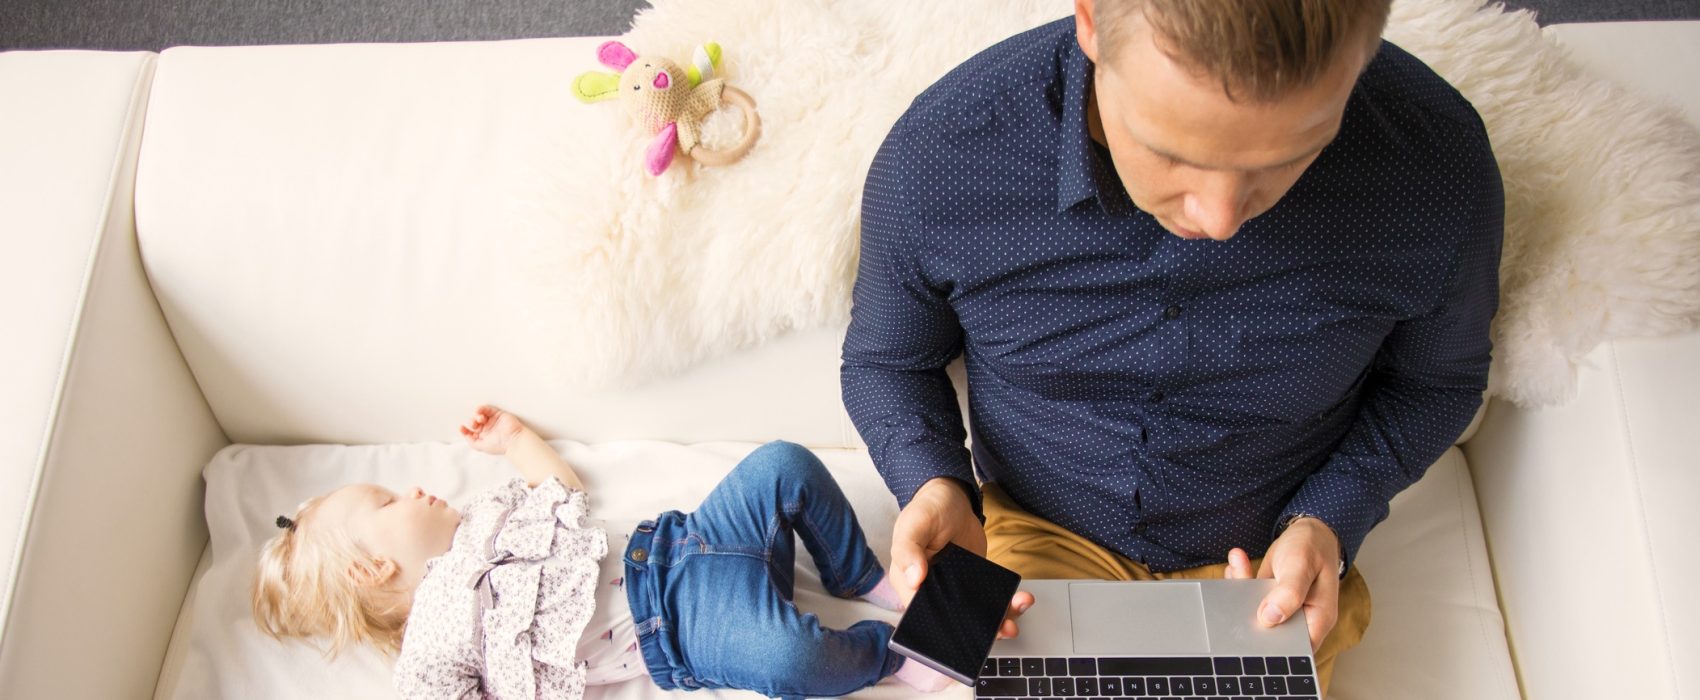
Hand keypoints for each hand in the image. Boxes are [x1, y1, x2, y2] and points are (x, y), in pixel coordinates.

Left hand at [458, 405, 525, 455]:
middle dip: (472, 422)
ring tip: (479, 419)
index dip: (465, 429)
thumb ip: (471, 442)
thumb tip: (465, 435)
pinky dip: (481, 409)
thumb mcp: (481, 447)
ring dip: (476, 415)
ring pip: (479, 415)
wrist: (513, 439)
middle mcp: (487, 429)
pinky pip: (487, 409)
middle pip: (474, 422)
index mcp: (483, 437)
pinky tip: (479, 412)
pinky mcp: (497, 414)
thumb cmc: (499, 445)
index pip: (471, 432)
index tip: (461, 427)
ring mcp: (492, 421)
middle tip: (474, 424)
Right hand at [890, 478, 1034, 638]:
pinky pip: (989, 599)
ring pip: (973, 614)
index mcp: (908, 583)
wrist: (952, 497)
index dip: (942, 626)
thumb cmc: (927, 509)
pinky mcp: (974, 582)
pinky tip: (1019, 600)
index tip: (963, 630)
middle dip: (976, 630)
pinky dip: (1005, 604)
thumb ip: (909, 550)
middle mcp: (931, 590)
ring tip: (1013, 620)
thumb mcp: (914, 524)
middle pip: (951, 620)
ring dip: (995, 621)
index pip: (921, 614)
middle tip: (1000, 628)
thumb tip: (913, 579)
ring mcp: (954, 588)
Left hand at [1224, 517, 1341, 650]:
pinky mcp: (1267, 600)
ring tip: (1237, 566)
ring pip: (1255, 614)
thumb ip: (1289, 592)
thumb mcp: (1301, 565)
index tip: (1250, 634)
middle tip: (1235, 594)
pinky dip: (1240, 582)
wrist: (1306, 531)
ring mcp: (1282, 611)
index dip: (1274, 648)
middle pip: (1270, 634)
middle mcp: (1300, 619)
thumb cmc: (1313, 547)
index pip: (1297, 648)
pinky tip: (1236, 564)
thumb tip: (1270, 618)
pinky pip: (1248, 598)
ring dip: (1241, 592)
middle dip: (1248, 617)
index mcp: (1317, 619)